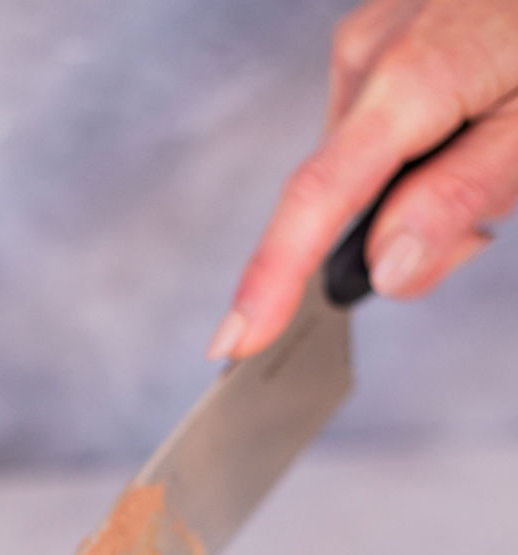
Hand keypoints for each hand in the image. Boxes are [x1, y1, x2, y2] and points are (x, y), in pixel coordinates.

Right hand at [208, 0, 517, 358]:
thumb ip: (457, 196)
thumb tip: (384, 269)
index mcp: (407, 81)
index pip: (316, 200)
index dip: (273, 279)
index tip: (237, 338)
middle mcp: (367, 57)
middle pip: (345, 201)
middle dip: (404, 234)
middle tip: (484, 221)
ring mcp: (368, 43)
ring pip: (366, 172)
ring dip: (422, 189)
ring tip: (494, 146)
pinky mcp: (379, 40)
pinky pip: (380, 131)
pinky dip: (420, 151)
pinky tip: (472, 121)